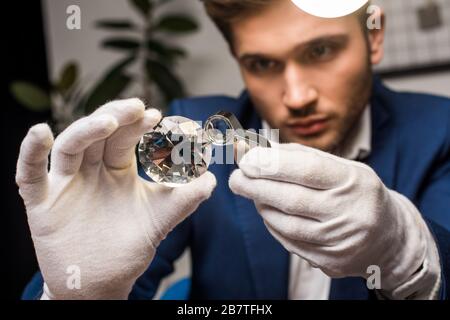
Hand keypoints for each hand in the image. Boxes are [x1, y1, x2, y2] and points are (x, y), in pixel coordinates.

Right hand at [16, 98, 216, 298]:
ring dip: (85, 130)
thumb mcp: (160, 220)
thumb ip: (185, 199)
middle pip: (98, 135)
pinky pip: (30, 175)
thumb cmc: (129, 247)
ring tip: (107, 121)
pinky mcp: (41, 203)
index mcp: (117, 170)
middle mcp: (90, 171)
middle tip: (137, 108)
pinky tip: (40, 132)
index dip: (137, 125)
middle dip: (116, 118)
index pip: (124, 138)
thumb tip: (212, 179)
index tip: (156, 115)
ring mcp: (65, 184)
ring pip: (70, 147)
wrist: (101, 283)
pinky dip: (31, 153)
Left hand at [229, 143, 426, 290]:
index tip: (247, 159)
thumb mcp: (338, 167)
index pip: (308, 170)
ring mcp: (341, 242)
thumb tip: (255, 149)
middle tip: (236, 177)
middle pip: (292, 200)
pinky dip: (273, 225)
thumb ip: (298, 157)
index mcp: (354, 182)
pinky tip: (269, 212)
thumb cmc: (356, 193)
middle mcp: (350, 214)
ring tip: (253, 192)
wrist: (388, 237)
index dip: (273, 164)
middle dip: (256, 186)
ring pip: (286, 225)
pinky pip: (289, 243)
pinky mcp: (331, 262)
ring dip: (262, 206)